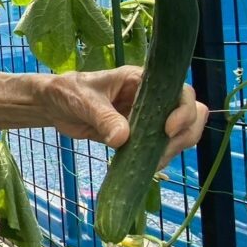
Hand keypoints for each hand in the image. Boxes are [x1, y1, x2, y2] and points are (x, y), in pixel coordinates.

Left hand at [42, 66, 208, 168]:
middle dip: (184, 134)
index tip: (167, 129)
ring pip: (181, 134)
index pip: (181, 91)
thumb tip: (123, 138)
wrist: (54, 106)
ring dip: (173, 149)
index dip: (183, 110)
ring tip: (148, 161)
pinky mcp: (140, 136)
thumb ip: (103, 117)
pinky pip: (161, 148)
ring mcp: (148, 118)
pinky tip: (143, 166)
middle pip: (192, 114)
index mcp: (142, 80)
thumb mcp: (84, 101)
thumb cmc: (68, 92)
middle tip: (161, 150)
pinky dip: (158, 158)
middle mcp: (152, 98)